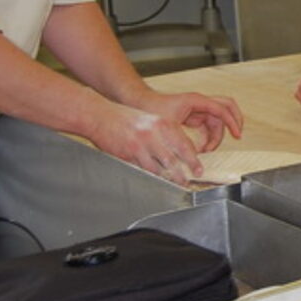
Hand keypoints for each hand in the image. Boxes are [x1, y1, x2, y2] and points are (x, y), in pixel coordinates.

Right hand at [86, 99, 229, 184]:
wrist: (102, 116)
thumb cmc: (128, 118)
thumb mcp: (152, 120)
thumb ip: (166, 134)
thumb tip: (180, 154)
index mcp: (163, 124)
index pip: (184, 144)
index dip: (193, 159)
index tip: (198, 169)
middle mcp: (153, 134)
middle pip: (173, 159)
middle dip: (182, 173)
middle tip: (188, 181)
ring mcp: (140, 146)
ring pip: (158, 168)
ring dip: (167, 178)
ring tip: (173, 185)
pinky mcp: (128, 155)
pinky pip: (142, 170)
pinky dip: (150, 176)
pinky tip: (155, 181)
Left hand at [137, 90, 242, 150]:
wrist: (138, 103)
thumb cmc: (151, 109)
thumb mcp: (168, 125)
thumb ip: (184, 139)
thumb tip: (195, 154)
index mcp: (196, 101)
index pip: (222, 109)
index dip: (232, 122)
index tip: (237, 135)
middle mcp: (200, 103)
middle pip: (227, 108)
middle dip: (234, 121)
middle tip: (237, 135)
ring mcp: (198, 109)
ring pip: (218, 120)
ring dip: (217, 135)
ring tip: (208, 150)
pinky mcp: (194, 117)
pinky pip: (208, 126)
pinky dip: (209, 137)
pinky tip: (204, 148)